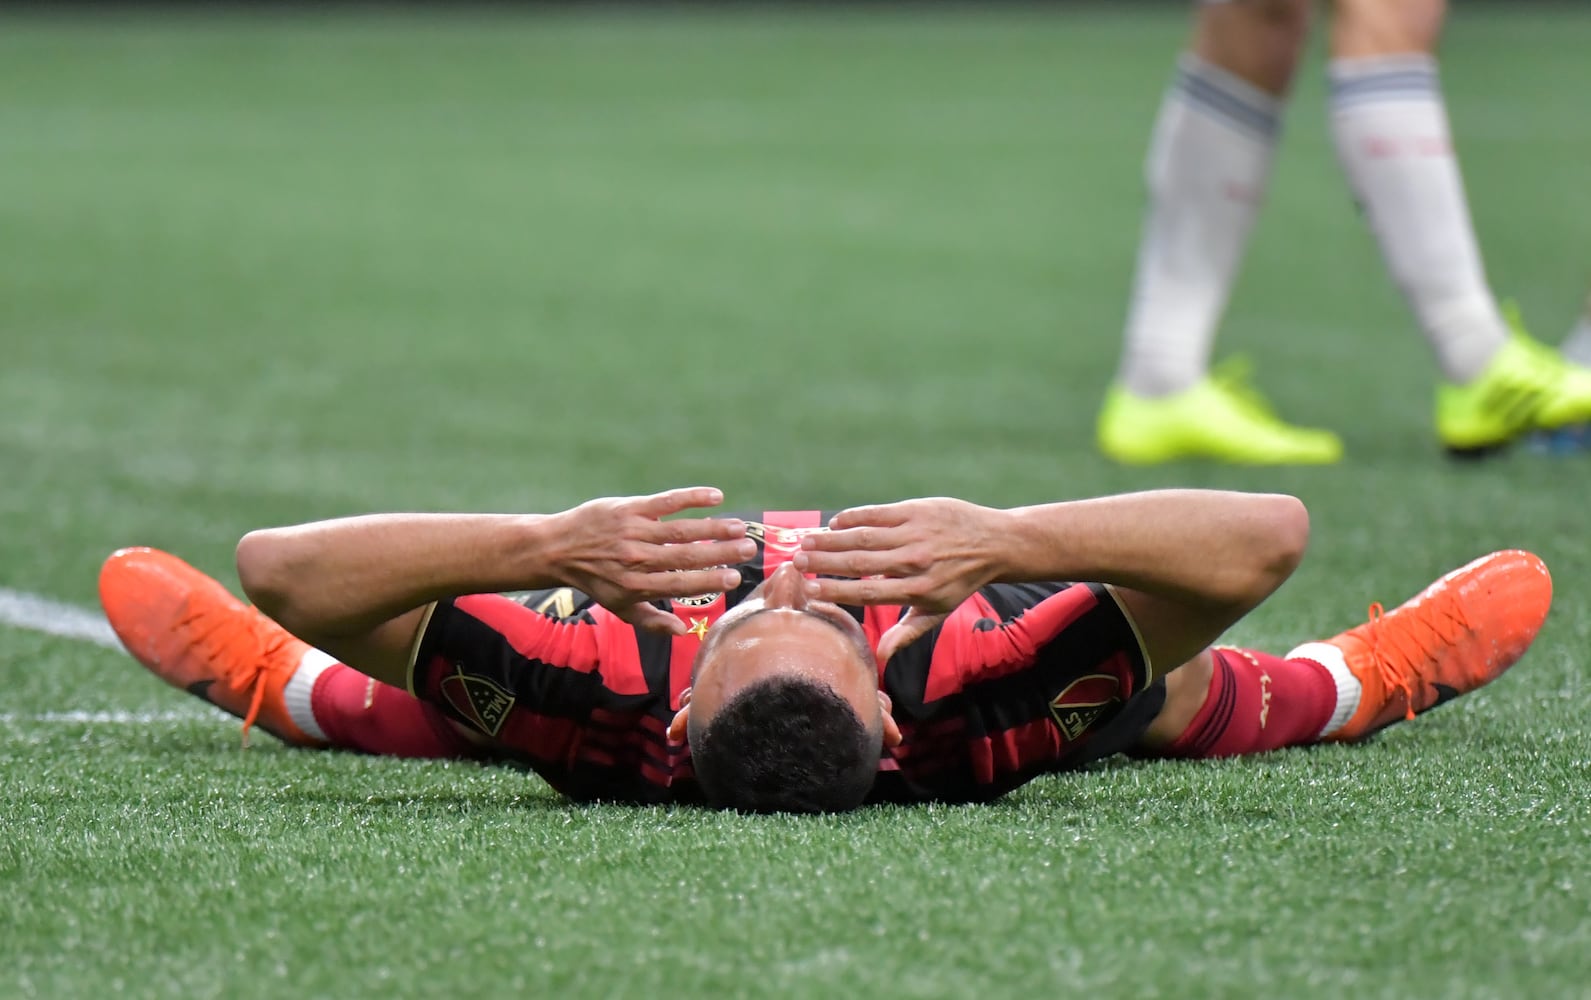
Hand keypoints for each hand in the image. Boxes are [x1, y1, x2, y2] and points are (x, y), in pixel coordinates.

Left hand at [546, 487, 753, 633]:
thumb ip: (653, 622)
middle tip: (748, 549)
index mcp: (638, 586)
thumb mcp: (620, 607)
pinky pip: (666, 502)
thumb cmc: (595, 581)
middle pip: (687, 555)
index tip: (735, 578)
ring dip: (714, 527)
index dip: (709, 581)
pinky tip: (716, 497)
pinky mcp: (630, 508)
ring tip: (739, 527)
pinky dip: (692, 498)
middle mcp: (637, 559)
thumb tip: (684, 632)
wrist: (558, 549)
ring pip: (681, 529)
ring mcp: (634, 532)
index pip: (681, 584)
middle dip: (721, 553)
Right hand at [793, 498, 1008, 661]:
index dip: (836, 591)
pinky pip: (879, 513)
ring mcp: (915, 533)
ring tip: (806, 541)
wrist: (994, 543)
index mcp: (917, 590)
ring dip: (831, 538)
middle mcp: (914, 562)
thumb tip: (879, 658)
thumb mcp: (937, 612)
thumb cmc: (960, 582)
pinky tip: (835, 523)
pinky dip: (854, 517)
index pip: (868, 592)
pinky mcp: (917, 510)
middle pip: (860, 563)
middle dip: (824, 562)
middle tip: (796, 562)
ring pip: (864, 536)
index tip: (809, 590)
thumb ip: (907, 633)